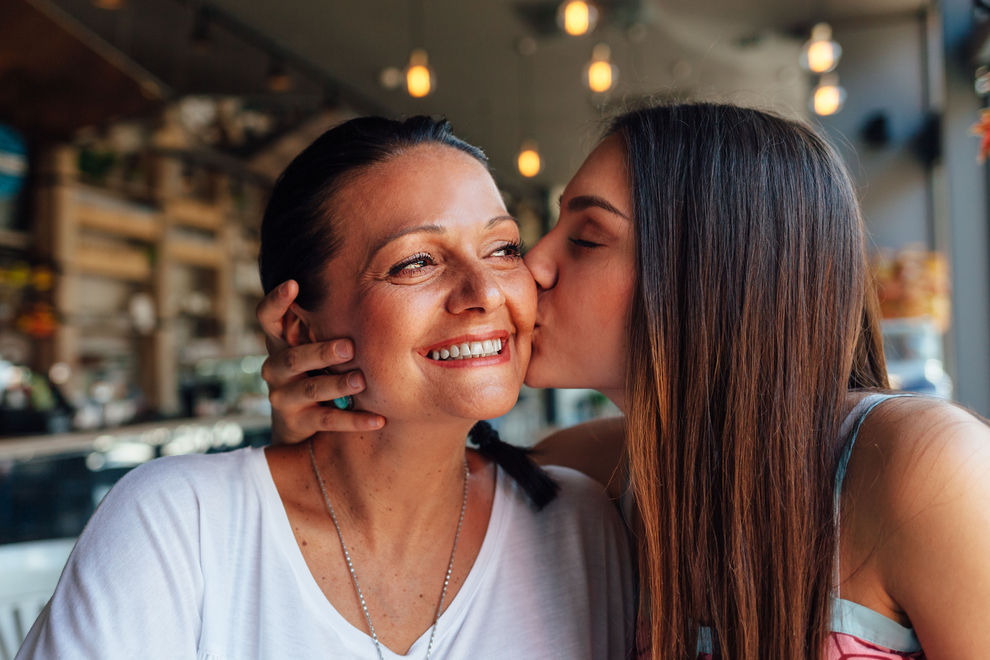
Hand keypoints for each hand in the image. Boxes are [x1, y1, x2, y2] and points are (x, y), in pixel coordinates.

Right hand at [256, 280, 384, 443]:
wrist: (296, 426)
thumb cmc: (314, 372)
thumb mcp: (313, 350)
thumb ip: (326, 329)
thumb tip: (371, 295)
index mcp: (279, 345)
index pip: (267, 319)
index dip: (276, 302)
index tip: (293, 283)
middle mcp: (275, 369)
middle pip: (294, 358)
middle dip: (322, 352)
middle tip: (349, 347)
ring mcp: (283, 397)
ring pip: (310, 389)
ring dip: (338, 384)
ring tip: (361, 381)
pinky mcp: (297, 423)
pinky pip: (329, 420)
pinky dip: (355, 420)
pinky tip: (378, 419)